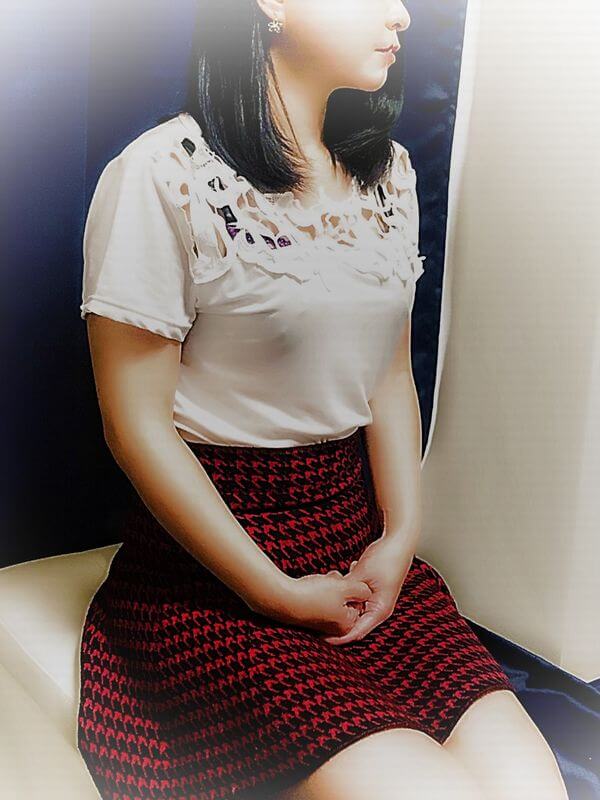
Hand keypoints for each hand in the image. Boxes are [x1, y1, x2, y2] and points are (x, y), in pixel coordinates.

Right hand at [252, 570, 373, 637]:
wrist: (282, 598)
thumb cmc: (316, 594)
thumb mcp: (345, 587)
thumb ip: (362, 590)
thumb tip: (367, 592)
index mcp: (347, 625)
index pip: (360, 601)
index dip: (352, 586)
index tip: (344, 582)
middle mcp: (335, 628)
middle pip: (346, 600)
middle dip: (341, 586)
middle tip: (333, 581)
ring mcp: (321, 623)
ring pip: (334, 597)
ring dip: (331, 586)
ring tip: (322, 581)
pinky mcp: (309, 616)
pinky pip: (321, 600)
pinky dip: (319, 589)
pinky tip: (313, 583)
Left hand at [320, 536, 413, 645]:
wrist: (398, 542)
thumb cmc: (385, 559)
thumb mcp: (361, 575)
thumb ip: (347, 590)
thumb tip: (331, 600)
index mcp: (379, 610)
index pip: (356, 632)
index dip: (339, 638)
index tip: (322, 638)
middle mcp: (378, 608)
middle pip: (354, 623)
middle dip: (336, 622)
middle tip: (316, 622)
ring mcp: (375, 599)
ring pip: (352, 609)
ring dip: (340, 604)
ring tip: (323, 598)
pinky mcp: (371, 590)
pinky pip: (354, 597)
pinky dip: (345, 593)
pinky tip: (337, 579)